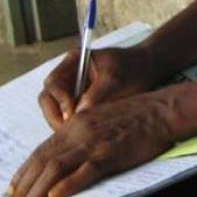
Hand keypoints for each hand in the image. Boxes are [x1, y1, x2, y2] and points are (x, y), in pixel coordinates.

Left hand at [8, 91, 174, 196]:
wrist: (159, 111)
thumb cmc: (132, 116)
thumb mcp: (98, 119)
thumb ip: (79, 135)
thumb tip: (61, 155)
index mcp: (74, 125)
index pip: (41, 150)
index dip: (24, 171)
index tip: (14, 188)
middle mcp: (79, 133)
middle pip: (42, 161)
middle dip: (24, 186)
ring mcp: (94, 143)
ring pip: (56, 168)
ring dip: (37, 191)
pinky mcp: (111, 154)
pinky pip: (85, 171)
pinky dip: (68, 184)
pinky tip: (55, 196)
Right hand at [38, 45, 154, 129]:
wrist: (148, 70)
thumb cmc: (133, 68)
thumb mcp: (116, 79)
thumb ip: (96, 95)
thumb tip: (78, 115)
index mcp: (74, 62)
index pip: (52, 83)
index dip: (59, 100)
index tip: (72, 113)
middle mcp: (68, 76)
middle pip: (48, 99)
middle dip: (56, 116)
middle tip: (70, 131)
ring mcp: (72, 91)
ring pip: (56, 111)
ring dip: (63, 124)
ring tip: (80, 134)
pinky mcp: (79, 104)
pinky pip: (68, 118)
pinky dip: (73, 127)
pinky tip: (86, 134)